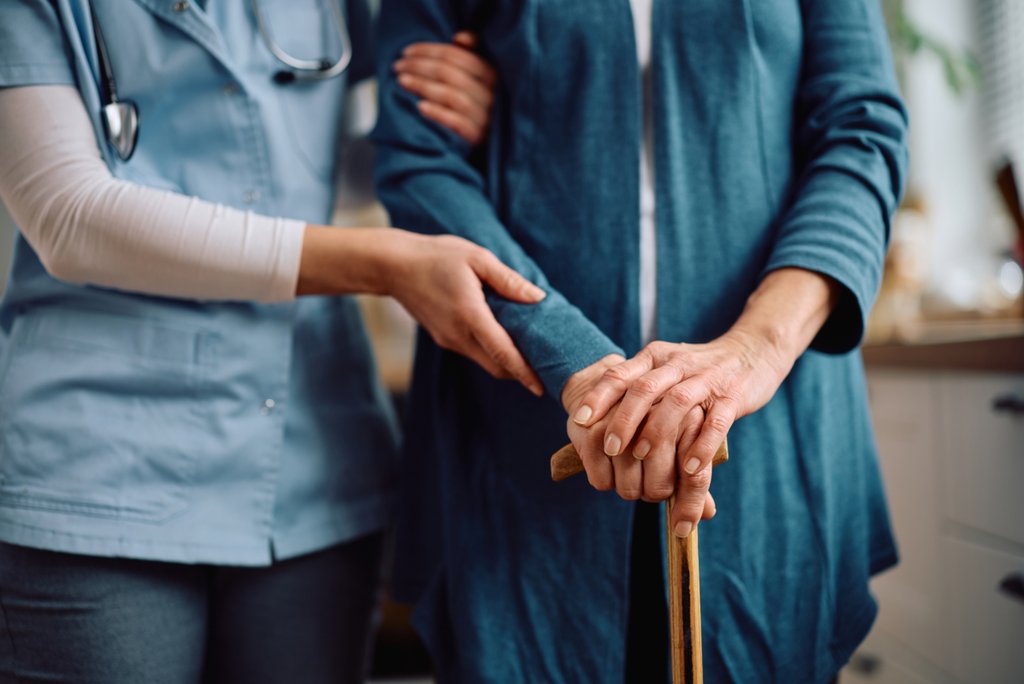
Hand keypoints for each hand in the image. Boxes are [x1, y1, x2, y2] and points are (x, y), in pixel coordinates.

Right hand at [384, 232, 544, 395]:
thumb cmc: (437, 256)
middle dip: (521, 374)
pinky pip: (474, 352)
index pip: (502, 353)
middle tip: (546, 372)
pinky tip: (506, 340)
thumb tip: (538, 297)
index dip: (524, 373)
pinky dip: (492, 352)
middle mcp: (458, 335)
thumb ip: (508, 280)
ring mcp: (449, 340)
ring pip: (485, 361)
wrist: (394, 266)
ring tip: (531, 355)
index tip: (541, 387)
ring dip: (507, 363)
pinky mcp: (443, 338)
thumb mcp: (477, 258)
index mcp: (470, 315)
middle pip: (496, 366)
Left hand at [394, 32, 496, 144]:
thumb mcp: (476, 77)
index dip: (429, 51)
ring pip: (452, 96)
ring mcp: (485, 117)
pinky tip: (419, 106)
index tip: (406, 52)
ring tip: (402, 81)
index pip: (458, 56)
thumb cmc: (475, 103)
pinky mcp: (477, 137)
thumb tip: (459, 37)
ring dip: (423, 86)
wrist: (487, 142)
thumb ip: (470, 54)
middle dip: (420, 67)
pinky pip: (456, 122)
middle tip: (398, 66)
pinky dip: (437, 113)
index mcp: (491, 74)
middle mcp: (490, 94)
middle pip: (451, 74)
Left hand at [571, 332, 792, 534]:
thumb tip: (595, 422)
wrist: (754, 350)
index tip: (578, 419)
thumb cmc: (698, 369)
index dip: (598, 397)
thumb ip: (635, 388)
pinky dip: (701, 445)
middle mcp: (678, 365)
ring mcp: (707, 380)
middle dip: (623, 419)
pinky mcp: (734, 397)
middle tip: (608, 447)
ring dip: (656, 431)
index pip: (620, 374)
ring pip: (677, 402)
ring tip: (640, 456)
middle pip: (644, 388)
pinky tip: (688, 468)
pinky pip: (716, 422)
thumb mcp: (663, 367)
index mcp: (655, 357)